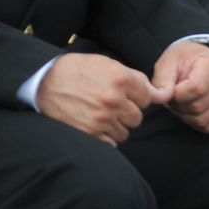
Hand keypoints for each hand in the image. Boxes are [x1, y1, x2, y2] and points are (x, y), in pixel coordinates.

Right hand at [36, 53, 167, 145]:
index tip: (125, 95)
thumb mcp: (110, 65)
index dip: (136, 97)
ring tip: (101, 114)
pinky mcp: (89, 133)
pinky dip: (106, 137)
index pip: (147, 99)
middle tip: (111, 105)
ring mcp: (102, 118)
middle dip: (127, 113)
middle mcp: (114, 100)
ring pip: (125, 132)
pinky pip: (111, 143)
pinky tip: (96, 126)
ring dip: (117, 126)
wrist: (47, 81)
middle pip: (137, 118)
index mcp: (122, 80)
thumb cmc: (80, 70)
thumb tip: (161, 96)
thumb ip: (137, 80)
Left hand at [153, 40, 208, 133]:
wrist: (202, 60)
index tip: (171, 89)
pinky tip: (192, 109)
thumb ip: (162, 80)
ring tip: (183, 101)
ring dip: (186, 115)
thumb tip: (160, 98)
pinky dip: (196, 122)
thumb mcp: (169, 61)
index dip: (177, 95)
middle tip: (175, 95)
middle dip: (179, 106)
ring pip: (202, 119)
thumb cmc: (184, 60)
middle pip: (198, 107)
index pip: (196, 89)